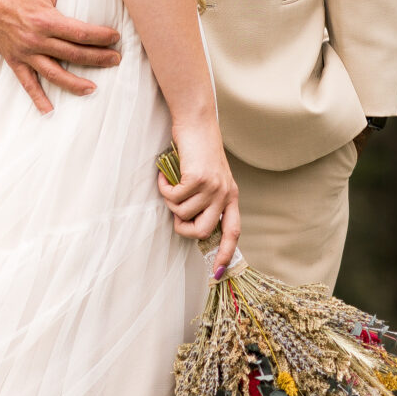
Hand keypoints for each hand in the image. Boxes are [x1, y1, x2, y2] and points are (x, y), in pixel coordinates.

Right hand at [0, 0, 121, 115]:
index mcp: (46, 19)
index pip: (81, 33)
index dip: (101, 37)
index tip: (115, 38)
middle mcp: (36, 39)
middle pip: (73, 55)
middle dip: (98, 59)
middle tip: (115, 61)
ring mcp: (25, 52)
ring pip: (54, 74)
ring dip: (74, 84)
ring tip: (92, 89)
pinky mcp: (14, 60)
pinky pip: (27, 83)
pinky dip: (38, 98)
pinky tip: (49, 110)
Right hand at [156, 119, 239, 278]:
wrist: (197, 123)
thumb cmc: (198, 150)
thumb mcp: (210, 178)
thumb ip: (206, 200)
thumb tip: (190, 223)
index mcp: (230, 196)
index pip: (232, 232)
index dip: (225, 254)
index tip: (217, 272)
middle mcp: (225, 193)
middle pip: (204, 231)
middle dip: (184, 228)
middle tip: (175, 212)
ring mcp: (213, 186)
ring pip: (183, 214)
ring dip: (170, 202)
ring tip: (170, 184)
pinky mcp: (198, 179)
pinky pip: (173, 197)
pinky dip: (164, 188)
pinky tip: (165, 175)